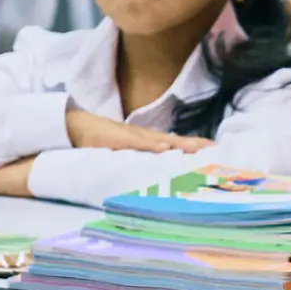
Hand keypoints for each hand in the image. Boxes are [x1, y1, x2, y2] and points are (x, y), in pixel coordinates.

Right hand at [65, 108, 212, 153]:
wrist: (74, 124)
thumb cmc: (98, 138)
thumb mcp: (122, 148)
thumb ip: (139, 155)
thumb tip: (157, 165)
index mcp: (146, 140)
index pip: (175, 143)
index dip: (194, 146)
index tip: (216, 150)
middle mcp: (143, 136)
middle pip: (174, 140)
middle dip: (195, 145)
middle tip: (217, 150)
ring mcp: (130, 136)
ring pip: (160, 141)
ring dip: (180, 144)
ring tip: (199, 150)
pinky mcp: (116, 138)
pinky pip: (136, 143)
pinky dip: (151, 146)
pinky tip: (164, 149)